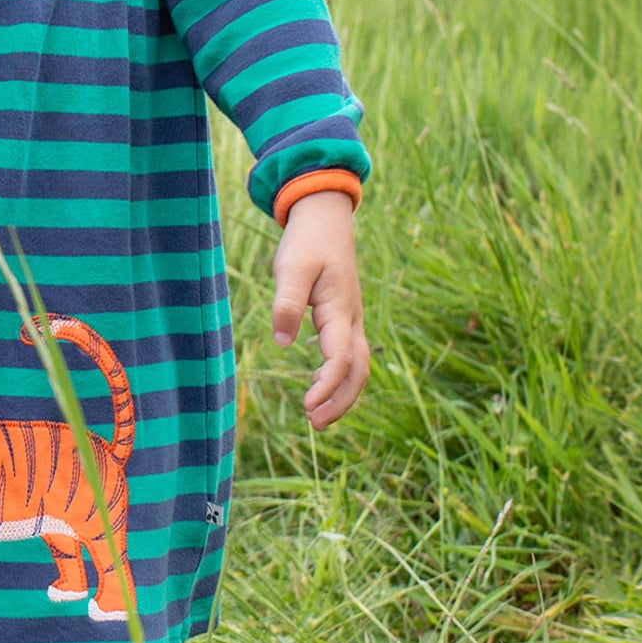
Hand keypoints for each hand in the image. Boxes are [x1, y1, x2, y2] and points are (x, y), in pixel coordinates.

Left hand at [270, 190, 368, 429]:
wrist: (325, 218)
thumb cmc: (307, 242)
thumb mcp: (290, 268)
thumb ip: (286, 304)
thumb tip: (282, 342)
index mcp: (340, 310)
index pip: (341, 358)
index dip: (328, 385)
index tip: (308, 406)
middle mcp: (352, 319)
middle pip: (359, 370)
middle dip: (341, 400)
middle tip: (315, 423)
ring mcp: (351, 319)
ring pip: (358, 365)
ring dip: (342, 393)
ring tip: (317, 416)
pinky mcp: (344, 317)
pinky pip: (350, 355)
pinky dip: (339, 376)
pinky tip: (318, 385)